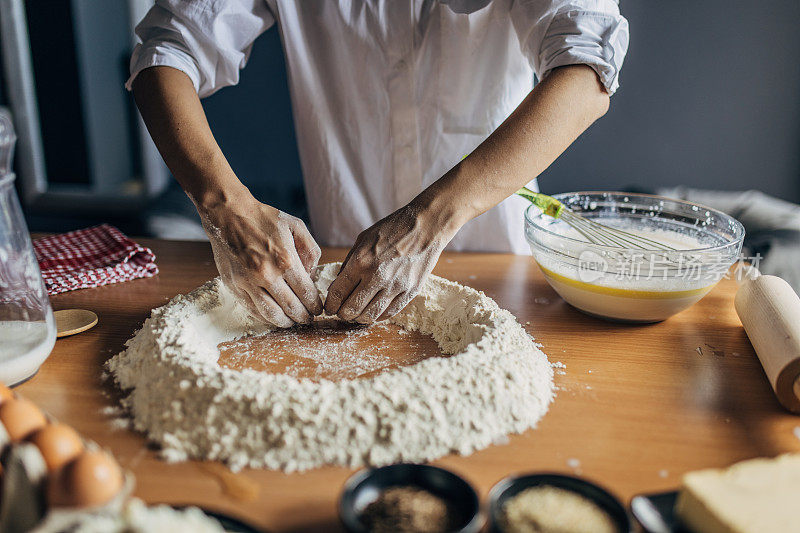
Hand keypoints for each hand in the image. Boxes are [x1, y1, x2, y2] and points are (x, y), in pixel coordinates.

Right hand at [199, 192, 321, 326]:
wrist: (228, 214)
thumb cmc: (263, 218)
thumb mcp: (296, 226)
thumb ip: (310, 250)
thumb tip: (311, 275)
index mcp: (285, 260)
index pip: (306, 293)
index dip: (315, 305)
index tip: (318, 309)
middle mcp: (267, 275)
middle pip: (291, 308)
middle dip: (303, 317)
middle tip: (308, 319)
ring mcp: (248, 282)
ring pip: (271, 314)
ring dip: (285, 322)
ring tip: (292, 322)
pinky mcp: (234, 286)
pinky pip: (252, 309)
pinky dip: (265, 317)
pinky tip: (274, 316)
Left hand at [324, 204, 454, 323]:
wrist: (426, 226)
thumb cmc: (392, 229)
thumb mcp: (363, 239)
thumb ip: (349, 262)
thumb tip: (338, 285)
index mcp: (361, 261)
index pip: (338, 293)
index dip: (330, 305)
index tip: (329, 308)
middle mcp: (377, 276)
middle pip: (352, 309)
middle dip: (343, 314)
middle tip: (342, 312)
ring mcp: (395, 286)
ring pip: (370, 316)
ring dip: (359, 319)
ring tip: (357, 315)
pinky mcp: (410, 291)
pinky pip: (390, 313)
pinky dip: (378, 316)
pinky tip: (374, 312)